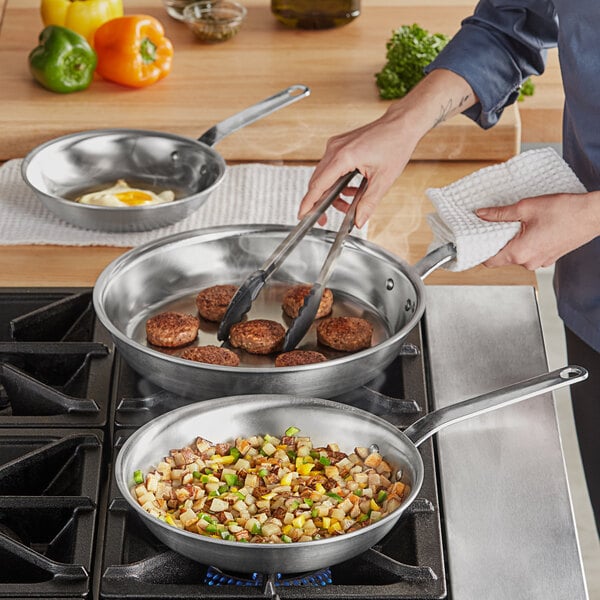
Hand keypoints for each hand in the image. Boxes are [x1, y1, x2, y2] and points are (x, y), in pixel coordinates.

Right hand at [298, 69, 477, 227]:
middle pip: (318, 181)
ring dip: (331, 193)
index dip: (308, 202)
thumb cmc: (395, 144)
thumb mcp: (383, 180)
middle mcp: (335, 149)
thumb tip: (359, 221)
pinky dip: (336, 182)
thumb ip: (368, 203)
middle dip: (320, 202)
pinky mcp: (339, 145)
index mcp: (343, 157)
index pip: (319, 184)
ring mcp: (335, 145)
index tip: (302, 214)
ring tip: (346, 205)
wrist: (401, 125)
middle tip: (325, 219)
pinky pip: (330, 167)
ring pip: (323, 176)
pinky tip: (350, 190)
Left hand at [476, 191, 599, 269]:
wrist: (594, 214)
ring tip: (515, 224)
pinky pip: (530, 253)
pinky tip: (530, 228)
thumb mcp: (526, 207)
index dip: (479, 251)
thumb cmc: (565, 211)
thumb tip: (482, 215)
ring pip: (516, 255)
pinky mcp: (549, 257)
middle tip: (493, 226)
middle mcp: (529, 262)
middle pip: (502, 258)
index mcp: (519, 253)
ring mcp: (540, 261)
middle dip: (496, 243)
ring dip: (512, 242)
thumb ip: (500, 214)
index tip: (474, 241)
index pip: (489, 261)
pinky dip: (525, 243)